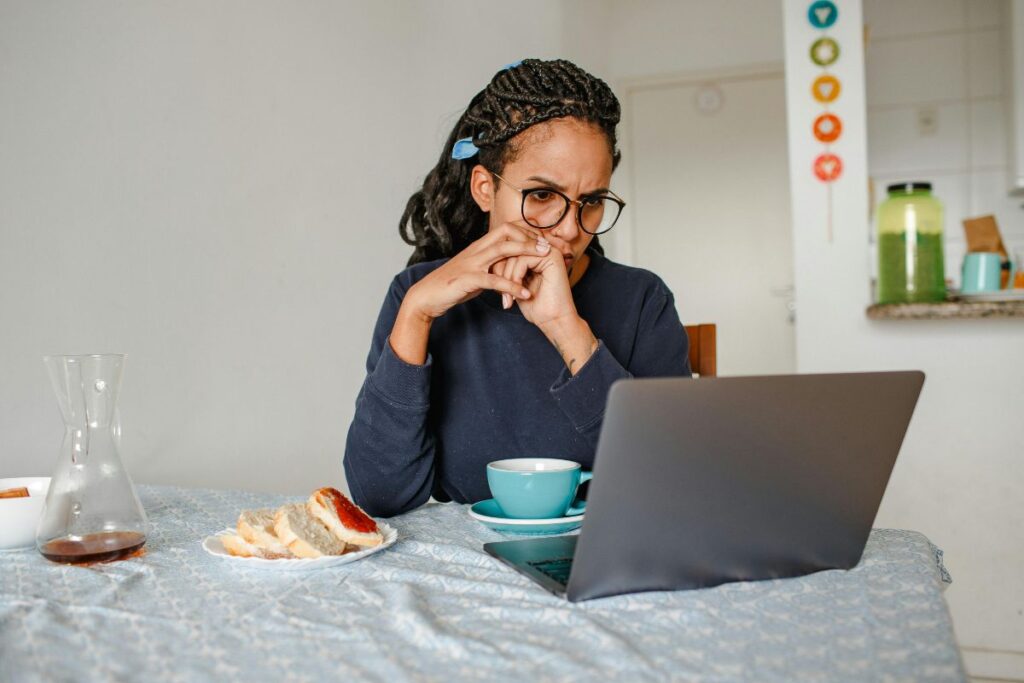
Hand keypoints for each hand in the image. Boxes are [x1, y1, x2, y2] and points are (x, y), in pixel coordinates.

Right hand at [389, 225, 549, 364]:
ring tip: (545, 261)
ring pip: (503, 250)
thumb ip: (492, 269)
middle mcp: (476, 250)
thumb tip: (510, 272)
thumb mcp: (476, 273)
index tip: (542, 242)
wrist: (427, 296)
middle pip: (507, 232)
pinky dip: (512, 286)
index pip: (506, 229)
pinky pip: (494, 280)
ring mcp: (472, 263)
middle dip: (530, 237)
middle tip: (549, 247)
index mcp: (479, 247)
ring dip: (526, 253)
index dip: (526, 233)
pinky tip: (526, 294)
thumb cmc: (452, 286)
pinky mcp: (468, 279)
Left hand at [500, 239, 599, 375]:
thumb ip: (508, 268)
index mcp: (537, 253)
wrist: (554, 321)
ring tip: (509, 298)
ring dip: (507, 279)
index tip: (497, 289)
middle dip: (501, 272)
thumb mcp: (516, 284)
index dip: (498, 267)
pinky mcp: (552, 257)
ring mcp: (549, 251)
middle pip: (510, 248)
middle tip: (502, 295)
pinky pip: (522, 260)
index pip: (509, 249)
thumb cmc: (536, 306)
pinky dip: (516, 278)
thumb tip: (491, 255)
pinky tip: (520, 294)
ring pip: (514, 254)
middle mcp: (544, 249)